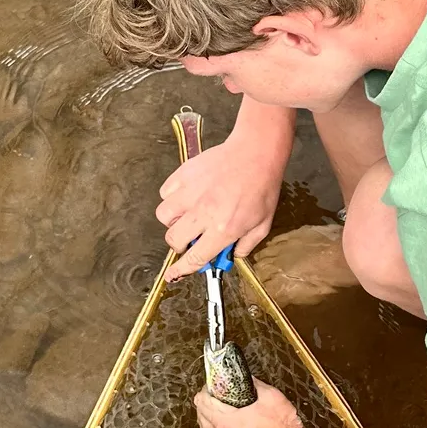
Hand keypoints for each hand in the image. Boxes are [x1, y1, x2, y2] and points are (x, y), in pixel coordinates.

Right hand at [158, 134, 284, 279]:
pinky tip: (186, 196)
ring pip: (164, 216)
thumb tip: (232, 256)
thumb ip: (246, 246)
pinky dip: (172, 198)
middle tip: (192, 238)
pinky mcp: (184, 175)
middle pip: (174, 239)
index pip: (194, 258)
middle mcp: (202, 213)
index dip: (180, 270)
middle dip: (180, 244)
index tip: (172, 274)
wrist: (256, 153)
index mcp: (223, 229)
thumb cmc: (262, 187)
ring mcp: (190, 193)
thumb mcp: (262, 224)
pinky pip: (165, 193)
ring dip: (173, 221)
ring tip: (187, 215)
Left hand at [194, 380, 317, 427]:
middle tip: (220, 398)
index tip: (214, 387)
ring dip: (212, 421)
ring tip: (225, 414)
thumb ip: (255, 385)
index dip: (207, 390)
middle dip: (208, 404)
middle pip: (201, 417)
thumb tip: (247, 379)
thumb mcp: (273, 398)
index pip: (202, 401)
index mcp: (227, 423)